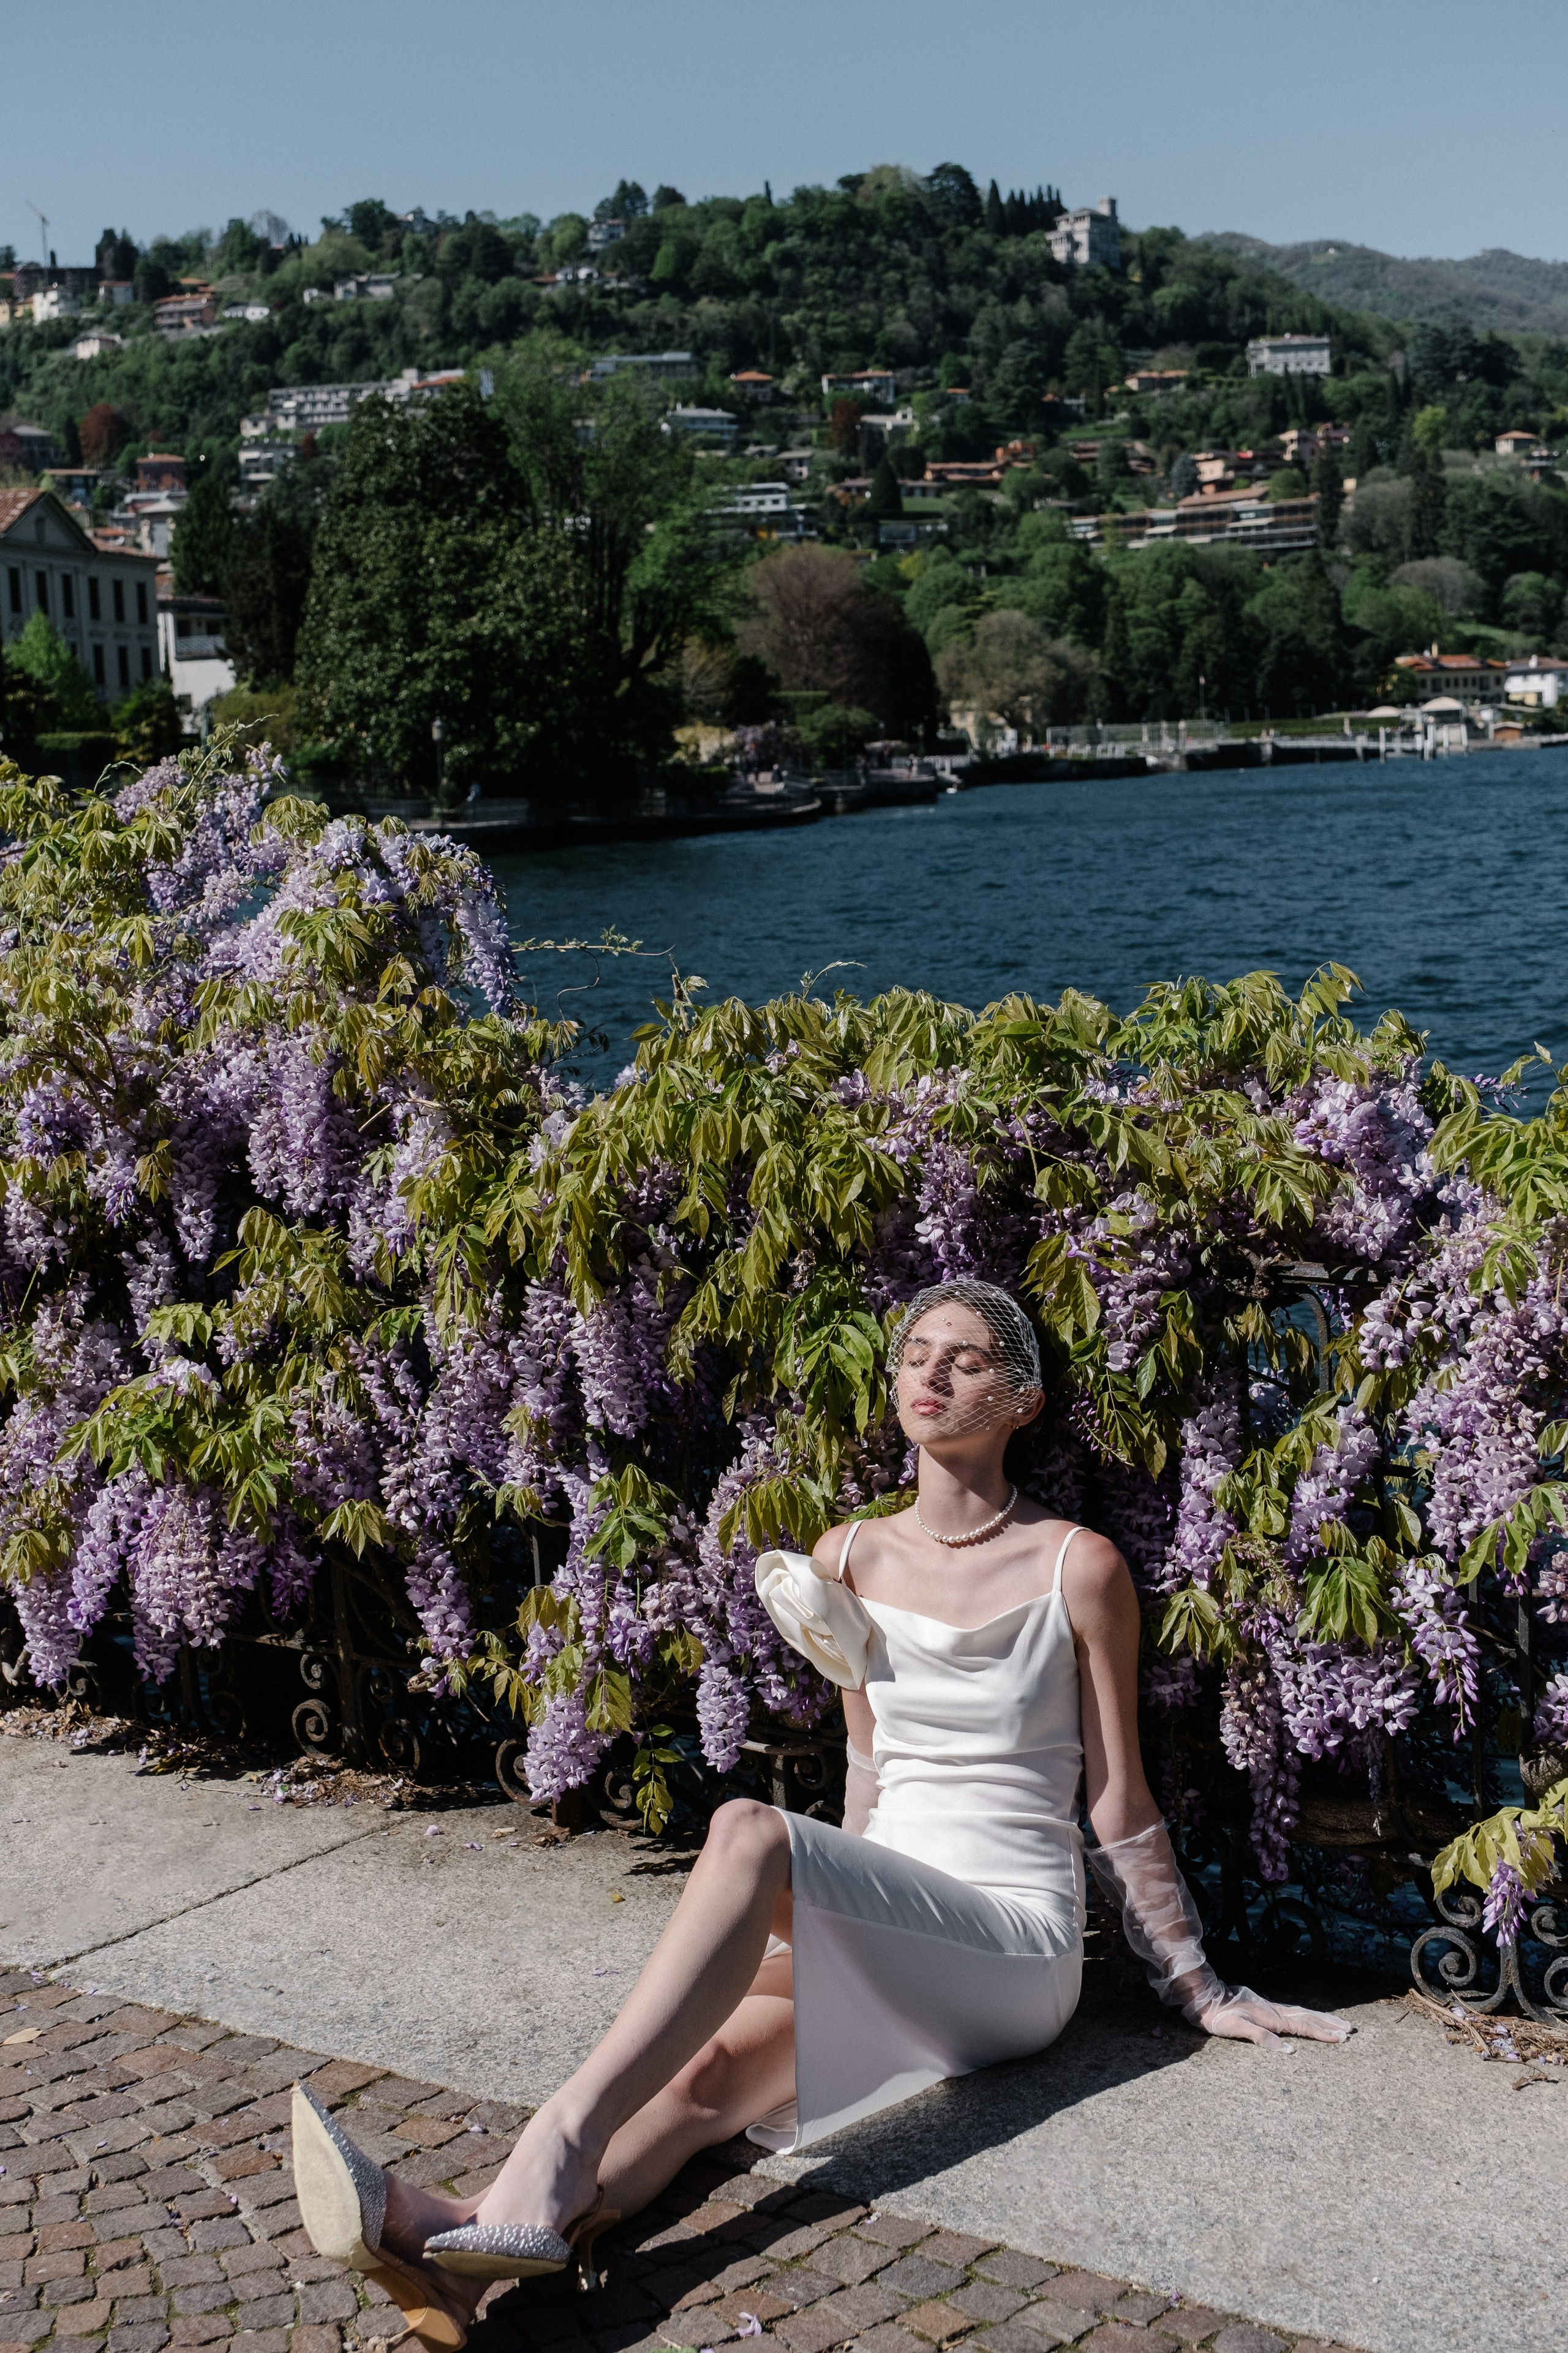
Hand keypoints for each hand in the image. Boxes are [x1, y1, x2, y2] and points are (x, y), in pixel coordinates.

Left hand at [1189, 1983, 1352, 2049]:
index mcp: (1272, 2018)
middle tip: (1350, 2029)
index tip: (1342, 2038)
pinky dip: (1306, 2016)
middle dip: (1329, 2024)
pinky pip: (1292, 2013)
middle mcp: (1275, 2012)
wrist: (1204, 1998)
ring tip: (1337, 2023)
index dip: (1323, 2033)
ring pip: (1302, 2013)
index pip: (1303, 2027)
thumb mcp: (1236, 2028)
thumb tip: (1288, 2050)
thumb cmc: (1219, 2016)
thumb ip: (1261, 2037)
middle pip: (1308, 2018)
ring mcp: (1270, 2009)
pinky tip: (1308, 2019)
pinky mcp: (1264, 2009)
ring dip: (1321, 2019)